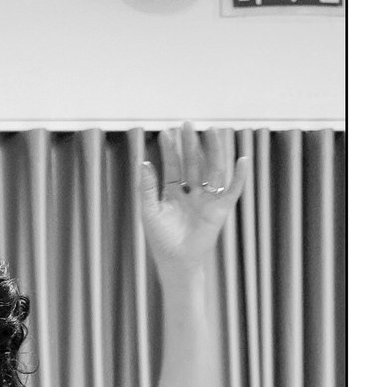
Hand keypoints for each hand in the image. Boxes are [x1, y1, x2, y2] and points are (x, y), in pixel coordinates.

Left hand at [140, 124, 249, 274]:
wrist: (176, 262)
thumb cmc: (161, 239)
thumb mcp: (150, 211)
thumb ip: (147, 187)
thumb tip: (143, 162)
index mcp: (173, 191)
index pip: (173, 165)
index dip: (170, 150)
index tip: (166, 132)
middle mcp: (192, 191)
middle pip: (193, 162)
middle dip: (190, 144)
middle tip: (188, 124)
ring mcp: (207, 198)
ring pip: (212, 169)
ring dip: (213, 151)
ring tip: (212, 131)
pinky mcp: (221, 209)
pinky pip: (233, 189)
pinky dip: (239, 176)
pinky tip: (242, 159)